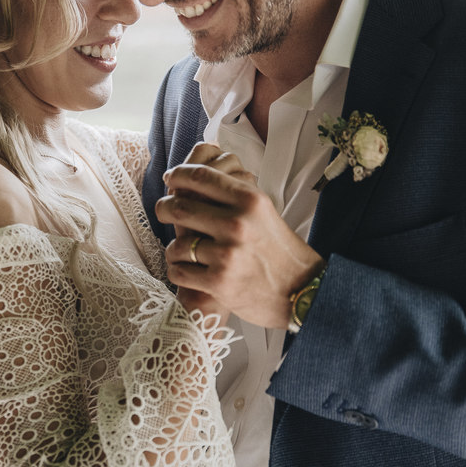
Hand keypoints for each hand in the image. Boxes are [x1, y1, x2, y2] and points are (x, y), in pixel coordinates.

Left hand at [158, 145, 324, 329]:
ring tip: (180, 252)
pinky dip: (178, 271)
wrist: (302, 292)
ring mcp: (227, 254)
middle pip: (181, 207)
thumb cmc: (280, 251)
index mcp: (250, 200)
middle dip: (164, 208)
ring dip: (174, 249)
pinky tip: (186, 271)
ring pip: (176, 245)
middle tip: (163, 210)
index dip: (179, 175)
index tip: (171, 177)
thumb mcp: (265, 212)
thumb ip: (236, 193)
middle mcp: (238, 224)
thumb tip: (200, 174)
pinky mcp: (219, 282)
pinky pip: (179, 271)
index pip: (201, 176)